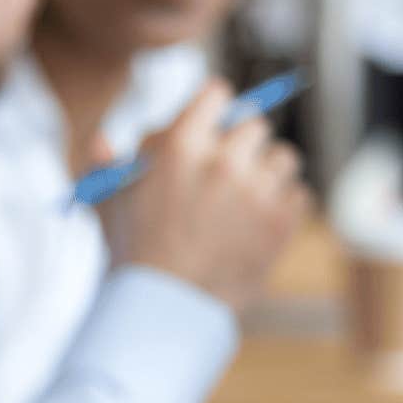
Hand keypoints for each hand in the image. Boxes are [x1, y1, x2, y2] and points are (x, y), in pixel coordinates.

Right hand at [99, 79, 308, 312]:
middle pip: (255, 123)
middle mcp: (223, 161)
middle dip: (241, 143)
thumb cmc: (132, 253)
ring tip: (243, 201)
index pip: (217, 94)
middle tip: (227, 169)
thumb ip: (104, 163)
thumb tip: (104, 138)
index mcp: (180, 146)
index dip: (214, 108)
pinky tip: (256, 224)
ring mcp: (257, 191)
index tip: (213, 124)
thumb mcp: (106, 201)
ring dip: (267, 173)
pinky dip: (282, 206)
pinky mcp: (281, 221)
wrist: (165, 309)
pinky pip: (298, 194)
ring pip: (283, 157)